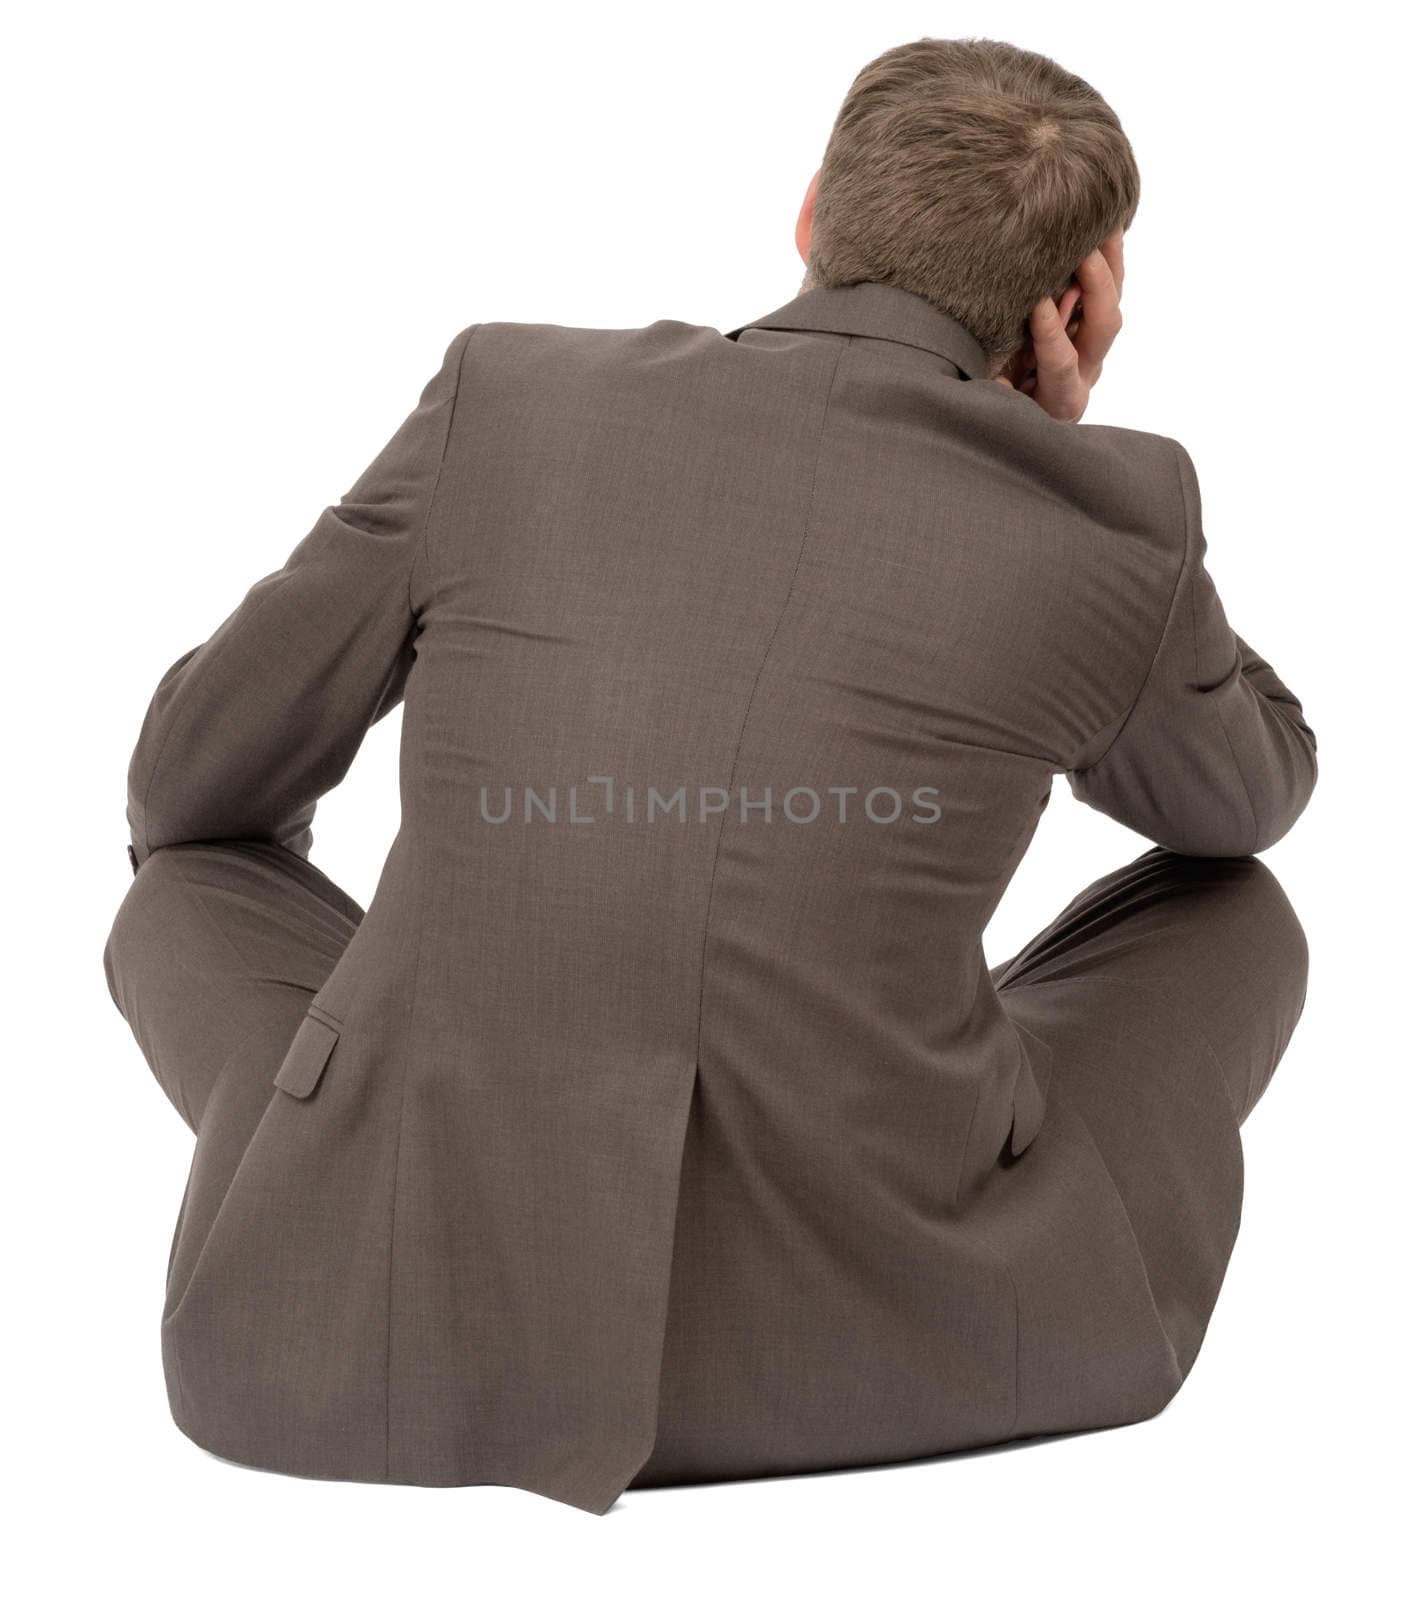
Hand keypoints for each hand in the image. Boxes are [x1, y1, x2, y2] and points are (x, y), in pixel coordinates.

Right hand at [994, 230, 1124, 421]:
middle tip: (1081, 251)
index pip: (1061, 360)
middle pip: (1104, 326)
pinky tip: (1102, 226)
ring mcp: (1094, 349)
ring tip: (1103, 221)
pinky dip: (1107, 259)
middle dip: (1095, 286)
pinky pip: (1108, 291)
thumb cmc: (1003, 409)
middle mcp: (1087, 372)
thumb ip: (996, 391)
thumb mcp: (996, 404)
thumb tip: (998, 380)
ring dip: (1109, 263)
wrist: (1026, 417)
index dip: (1050, 329)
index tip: (1035, 300)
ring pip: (1112, 302)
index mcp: (1061, 397)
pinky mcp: (1093, 329)